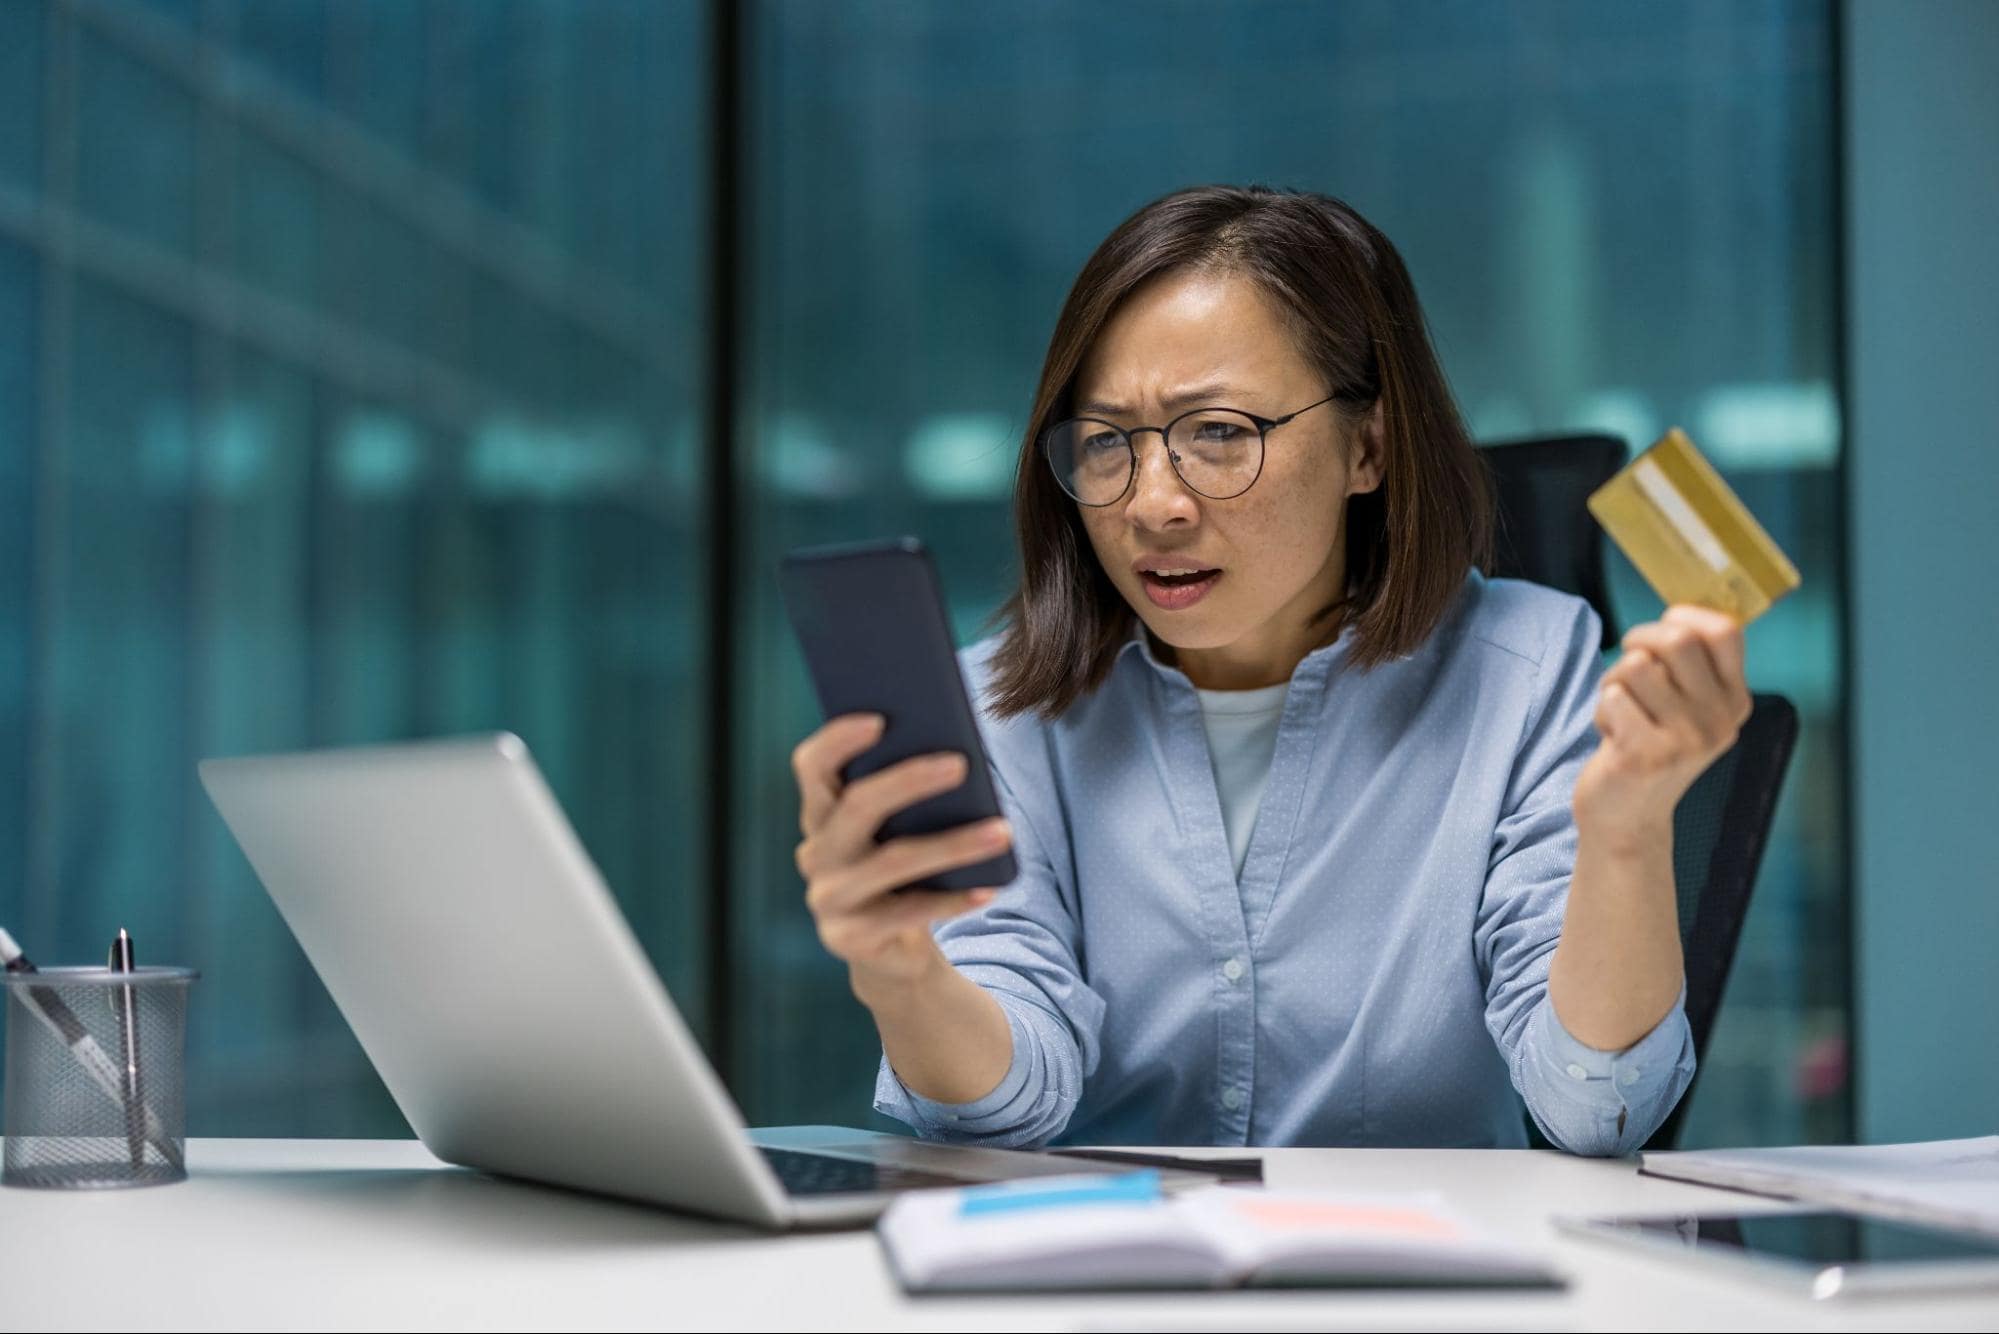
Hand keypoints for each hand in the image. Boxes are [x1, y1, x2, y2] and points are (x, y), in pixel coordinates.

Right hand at [792, 713, 1012, 986]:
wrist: (890, 948)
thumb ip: (909, 795)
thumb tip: (957, 757)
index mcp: (820, 813)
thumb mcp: (901, 830)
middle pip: (857, 807)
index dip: (837, 740)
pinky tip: (989, 887)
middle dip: (909, 780)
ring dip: (953, 845)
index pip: (812, 767)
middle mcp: (815, 853)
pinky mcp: (847, 939)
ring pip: (893, 861)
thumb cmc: (904, 869)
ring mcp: (827, 898)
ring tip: (1002, 831)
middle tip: (962, 764)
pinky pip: (909, 913)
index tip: (880, 719)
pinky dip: (953, 899)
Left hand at [1573, 605, 1751, 849]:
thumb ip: (1690, 666)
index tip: (1664, 627)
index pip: (1725, 631)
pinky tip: (1611, 736)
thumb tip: (1677, 614)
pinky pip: (1611, 697)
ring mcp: (1685, 740)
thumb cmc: (1649, 746)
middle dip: (1638, 639)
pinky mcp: (1646, 755)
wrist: (1629, 820)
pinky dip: (1601, 709)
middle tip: (1627, 660)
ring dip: (1614, 680)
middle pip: (1677, 640)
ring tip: (1620, 710)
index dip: (1685, 616)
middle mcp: (1718, 721)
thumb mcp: (1686, 708)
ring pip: (1636, 667)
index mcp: (1734, 701)